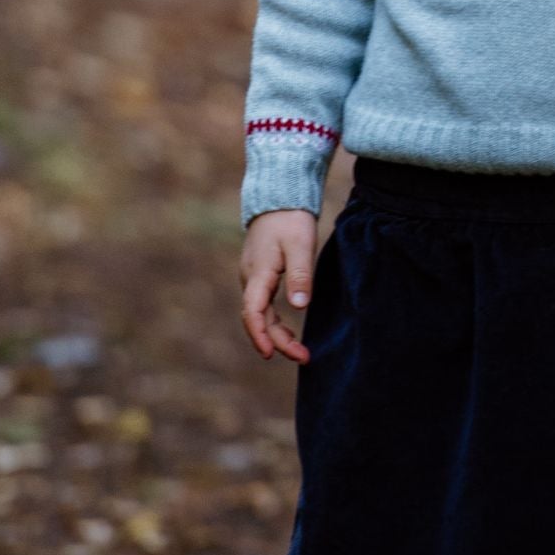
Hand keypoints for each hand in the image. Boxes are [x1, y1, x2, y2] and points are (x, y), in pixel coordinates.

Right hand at [240, 208, 317, 363]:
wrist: (279, 198)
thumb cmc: (291, 219)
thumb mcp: (300, 245)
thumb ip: (300, 275)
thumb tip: (299, 307)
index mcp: (258, 273)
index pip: (253, 312)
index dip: (260, 335)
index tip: (272, 354)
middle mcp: (251, 278)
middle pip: (258, 318)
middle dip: (277, 341)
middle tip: (304, 357)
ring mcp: (254, 277)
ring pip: (260, 313)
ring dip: (276, 333)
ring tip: (300, 350)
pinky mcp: (261, 274)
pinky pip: (263, 305)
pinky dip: (274, 321)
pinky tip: (287, 330)